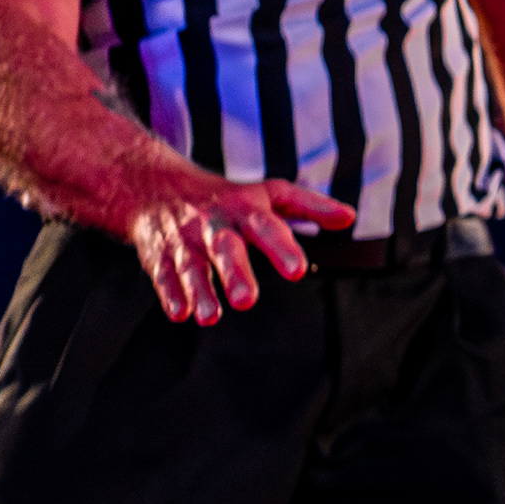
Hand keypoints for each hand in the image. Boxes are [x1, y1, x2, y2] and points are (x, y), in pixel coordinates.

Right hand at [122, 173, 356, 323]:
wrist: (155, 185)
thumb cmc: (227, 197)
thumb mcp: (270, 193)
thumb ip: (310, 206)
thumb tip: (349, 217)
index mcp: (246, 210)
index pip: (267, 227)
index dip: (282, 249)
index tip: (297, 272)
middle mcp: (214, 225)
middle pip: (225, 248)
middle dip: (235, 274)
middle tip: (246, 301)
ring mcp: (185, 241)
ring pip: (191, 266)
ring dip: (200, 291)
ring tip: (210, 318)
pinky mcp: (159, 255)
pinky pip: (163, 275)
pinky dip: (171, 294)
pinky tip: (180, 313)